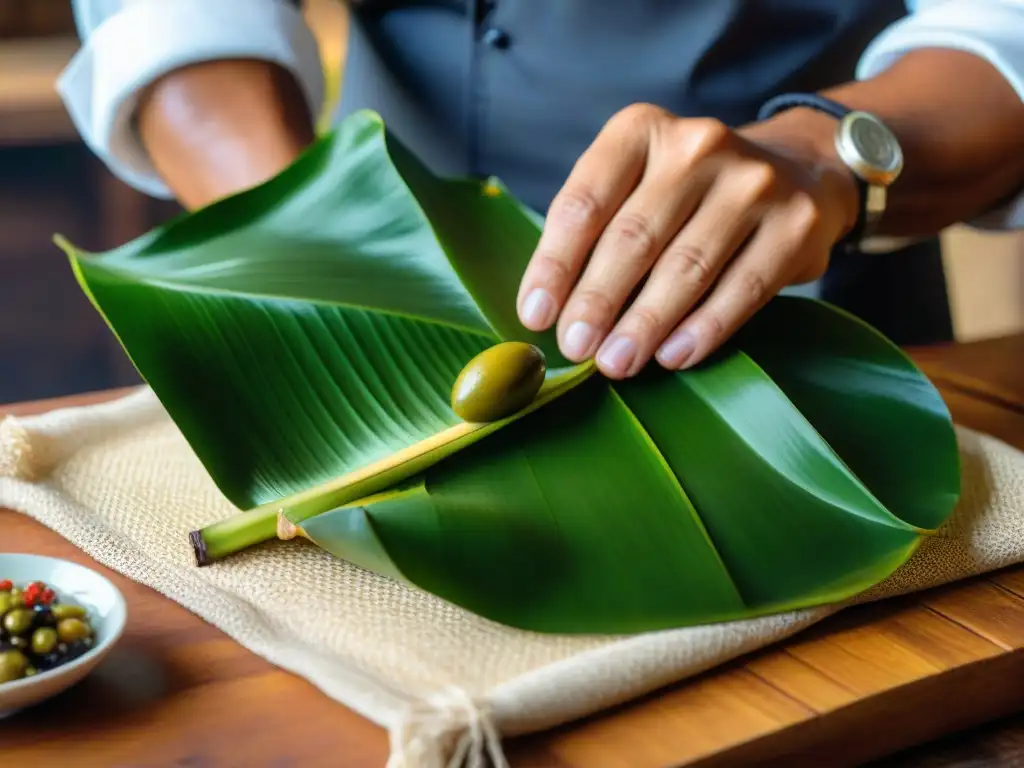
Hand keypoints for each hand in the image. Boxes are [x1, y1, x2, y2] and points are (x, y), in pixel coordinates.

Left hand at [515, 103, 859, 377]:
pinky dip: (704, 328)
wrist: (797, 170)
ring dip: (645, 324)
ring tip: (616, 364)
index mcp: (641, 130)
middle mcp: (698, 146)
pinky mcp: (796, 223)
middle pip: (634, 236)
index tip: (535, 316)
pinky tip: (673, 357)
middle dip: (597, 301)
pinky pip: (743, 287)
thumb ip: (595, 233)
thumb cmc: (687, 193)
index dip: (555, 264)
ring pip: (686, 266)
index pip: (585, 202)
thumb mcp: (634, 185)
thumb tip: (550, 312)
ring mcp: (754, 182)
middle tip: (575, 348)